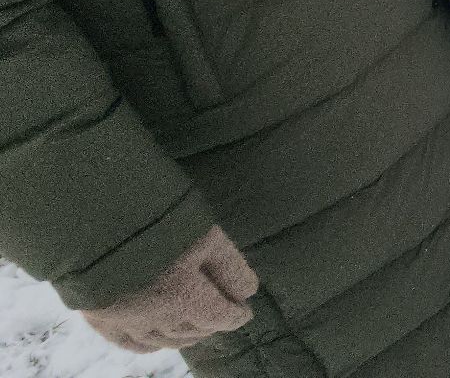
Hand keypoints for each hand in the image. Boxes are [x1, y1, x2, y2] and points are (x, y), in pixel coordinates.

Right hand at [81, 227, 257, 353]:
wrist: (89, 218)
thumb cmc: (156, 220)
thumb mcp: (206, 236)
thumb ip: (230, 267)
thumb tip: (247, 292)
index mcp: (184, 297)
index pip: (220, 316)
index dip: (236, 314)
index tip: (245, 311)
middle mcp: (155, 316)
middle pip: (193, 329)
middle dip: (212, 323)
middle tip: (222, 315)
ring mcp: (125, 320)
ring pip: (164, 339)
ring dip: (185, 336)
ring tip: (198, 329)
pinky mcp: (98, 317)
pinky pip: (129, 343)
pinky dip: (148, 345)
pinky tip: (158, 342)